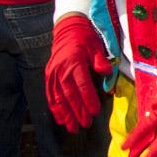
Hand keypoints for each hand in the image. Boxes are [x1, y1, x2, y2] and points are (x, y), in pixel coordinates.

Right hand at [45, 13, 112, 132]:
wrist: (67, 29)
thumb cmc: (85, 38)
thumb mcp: (96, 45)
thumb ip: (100, 60)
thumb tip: (107, 73)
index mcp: (75, 63)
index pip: (82, 85)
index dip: (88, 100)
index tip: (95, 112)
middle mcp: (61, 70)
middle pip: (69, 95)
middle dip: (77, 111)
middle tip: (85, 124)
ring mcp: (53, 74)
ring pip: (58, 98)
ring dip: (66, 114)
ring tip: (73, 127)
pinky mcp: (48, 76)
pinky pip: (50, 95)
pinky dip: (55, 108)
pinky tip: (60, 119)